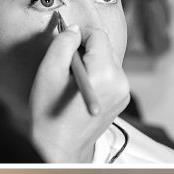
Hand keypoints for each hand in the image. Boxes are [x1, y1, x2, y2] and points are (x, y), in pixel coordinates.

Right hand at [28, 24, 129, 162]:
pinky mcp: (122, 100)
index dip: (79, 33)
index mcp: (105, 74)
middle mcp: (120, 83)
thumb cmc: (51, 112)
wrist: (59, 144)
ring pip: (108, 60)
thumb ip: (64, 43)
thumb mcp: (50, 70)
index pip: (98, 35)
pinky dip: (97, 74)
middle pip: (106, 47)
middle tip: (67, 64)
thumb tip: (74, 29)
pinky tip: (82, 87)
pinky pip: (111, 75)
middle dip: (86, 48)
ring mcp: (123, 93)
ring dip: (91, 61)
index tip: (66, 41)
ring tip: (73, 79)